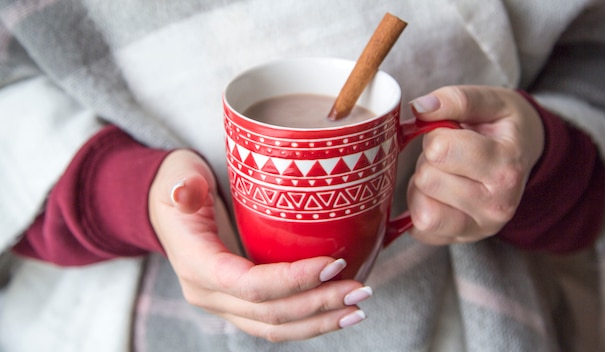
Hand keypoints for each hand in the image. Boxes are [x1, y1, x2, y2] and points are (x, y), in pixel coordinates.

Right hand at [148, 150, 370, 341]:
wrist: (168, 209)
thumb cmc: (180, 186)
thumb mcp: (178, 177)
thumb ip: (183, 185)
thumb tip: (182, 190)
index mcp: (196, 265)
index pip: (250, 285)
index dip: (294, 280)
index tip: (334, 264)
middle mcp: (208, 294)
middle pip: (268, 313)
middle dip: (318, 304)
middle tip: (359, 288)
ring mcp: (223, 304)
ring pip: (273, 327)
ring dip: (318, 321)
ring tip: (357, 307)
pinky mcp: (238, 304)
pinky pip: (273, 322)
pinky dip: (307, 321)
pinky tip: (336, 312)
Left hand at [407, 86, 544, 244]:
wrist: (524, 159)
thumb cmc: (504, 128)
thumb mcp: (491, 102)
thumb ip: (456, 100)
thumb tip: (420, 108)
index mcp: (506, 167)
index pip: (440, 150)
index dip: (436, 135)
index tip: (452, 133)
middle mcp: (496, 206)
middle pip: (427, 178)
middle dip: (430, 160)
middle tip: (452, 156)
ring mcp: (478, 229)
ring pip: (419, 206)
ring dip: (423, 185)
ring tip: (447, 174)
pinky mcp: (457, 241)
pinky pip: (418, 228)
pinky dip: (421, 207)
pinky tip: (440, 194)